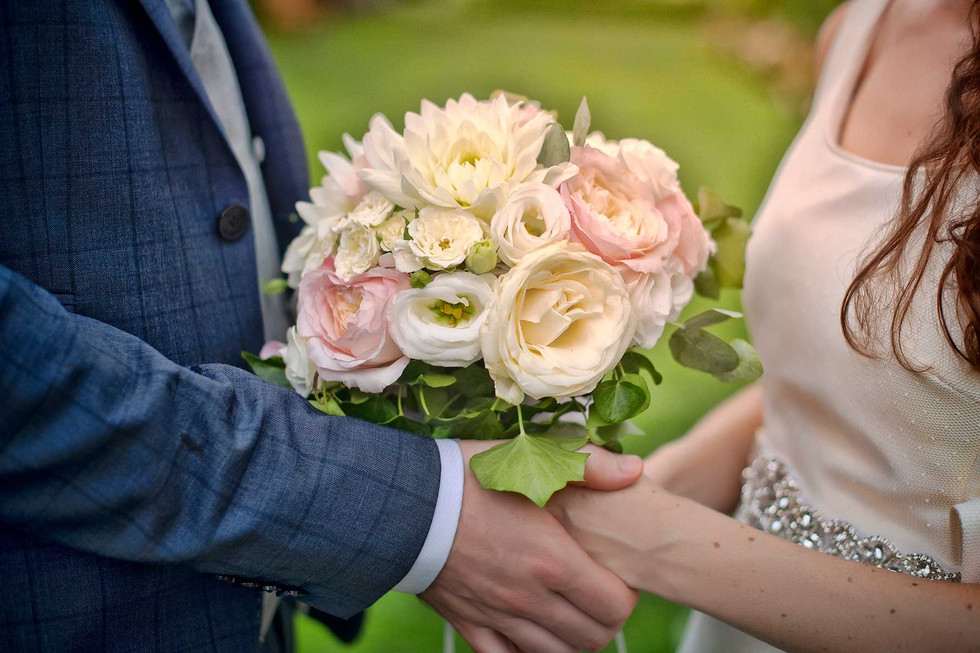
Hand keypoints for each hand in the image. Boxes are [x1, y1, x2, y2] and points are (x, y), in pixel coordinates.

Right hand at [420, 441, 643, 652]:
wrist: (401, 501)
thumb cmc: (467, 476)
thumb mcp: (530, 458)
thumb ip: (589, 465)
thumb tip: (635, 471)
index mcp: (552, 560)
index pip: (615, 606)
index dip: (626, 594)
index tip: (616, 573)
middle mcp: (529, 598)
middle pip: (592, 638)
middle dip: (604, 619)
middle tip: (597, 592)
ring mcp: (497, 616)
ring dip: (571, 638)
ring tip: (568, 610)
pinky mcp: (468, 623)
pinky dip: (526, 651)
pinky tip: (528, 628)